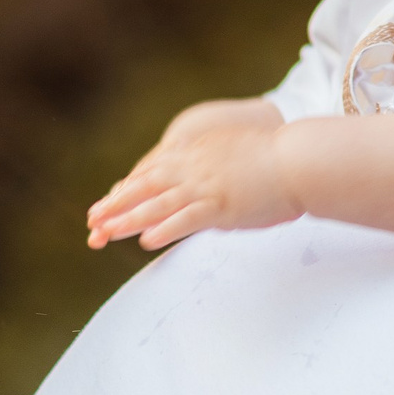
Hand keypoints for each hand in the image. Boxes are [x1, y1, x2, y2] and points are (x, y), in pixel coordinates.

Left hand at [86, 101, 295, 249]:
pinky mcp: (220, 205)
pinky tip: (146, 241)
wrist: (300, 159)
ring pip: (157, 204)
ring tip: (104, 233)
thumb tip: (209, 190)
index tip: (110, 199)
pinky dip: (164, 230)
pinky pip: (185, 219)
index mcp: (198, 152)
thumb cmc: (278, 159)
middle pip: (146, 186)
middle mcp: (195, 167)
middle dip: (116, 204)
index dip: (130, 187)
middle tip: (92, 219)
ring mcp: (206, 185)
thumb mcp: (237, 155)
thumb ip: (216, 168)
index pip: (155, 171)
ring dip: (127, 219)